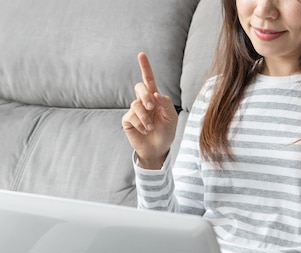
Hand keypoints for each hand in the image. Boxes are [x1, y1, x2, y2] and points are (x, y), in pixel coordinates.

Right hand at [122, 52, 178, 169]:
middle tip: (152, 107)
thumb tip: (155, 94)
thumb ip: (166, 103)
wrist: (158, 149)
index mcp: (155, 98)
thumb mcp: (172, 118)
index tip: (141, 54)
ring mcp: (134, 111)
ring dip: (145, 117)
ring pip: (136, 105)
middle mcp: (143, 102)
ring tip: (151, 128)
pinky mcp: (128, 120)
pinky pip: (131, 116)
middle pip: (139, 87)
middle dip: (145, 95)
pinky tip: (145, 130)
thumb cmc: (166, 133)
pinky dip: (140, 124)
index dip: (145, 67)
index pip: (149, 79)